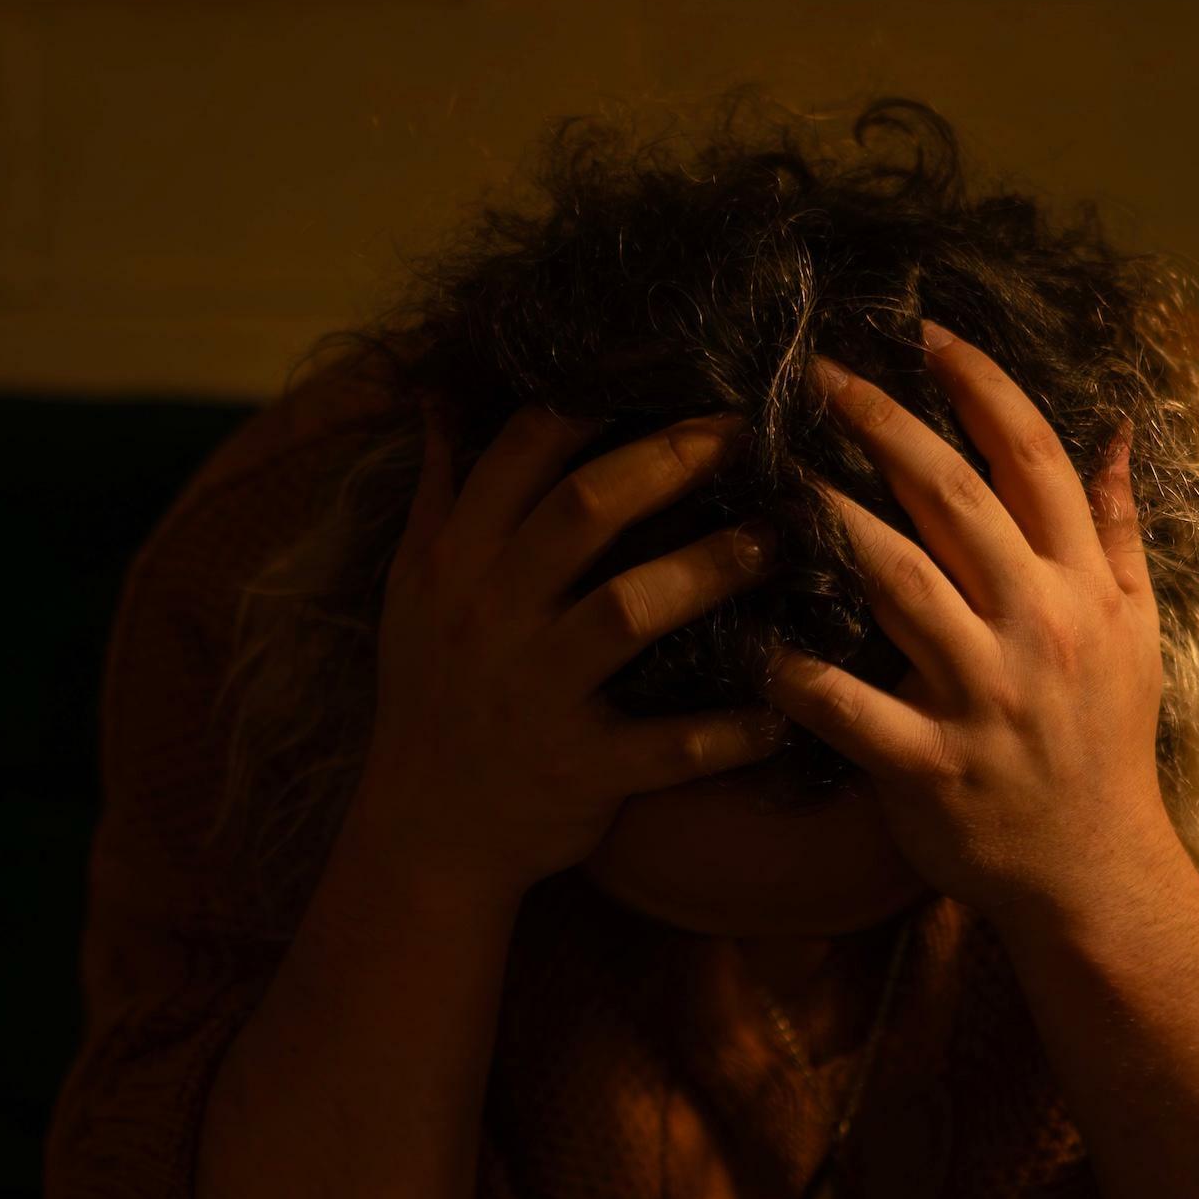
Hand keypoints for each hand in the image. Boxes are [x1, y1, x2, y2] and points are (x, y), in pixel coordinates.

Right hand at [356, 400, 788, 903]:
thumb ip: (440, 492)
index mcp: (456, 562)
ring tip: (779, 537)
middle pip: (583, 511)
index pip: (519, 454)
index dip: (592, 399)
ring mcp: (537, 693)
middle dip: (672, 459)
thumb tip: (439, 393)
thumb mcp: (413, 587)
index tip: (665, 366)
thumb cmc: (431, 692)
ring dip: (710, 567)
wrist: (424, 833)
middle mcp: (492, 615)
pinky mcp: (582, 770)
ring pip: (628, 611)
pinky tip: (785, 703)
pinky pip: (668, 743)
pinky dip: (730, 727)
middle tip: (748, 429)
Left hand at [765, 324, 1178, 933]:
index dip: (979, 385)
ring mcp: (982, 696)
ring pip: (898, 581)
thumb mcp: (1134, 630)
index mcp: (1083, 585)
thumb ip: (1114, 529)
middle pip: (955, 497)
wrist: (1094, 871)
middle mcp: (1038, 626)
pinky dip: (796, 675)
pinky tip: (751, 641)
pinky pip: (849, 706)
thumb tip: (1112, 432)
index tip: (925, 333)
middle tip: (820, 372)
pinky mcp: (929, 764)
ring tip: (774, 468)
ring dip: (831, 517)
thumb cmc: (1105, 741)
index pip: (1034, 457)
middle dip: (884, 423)